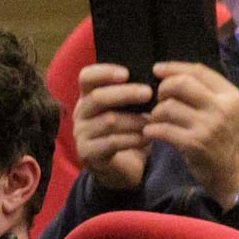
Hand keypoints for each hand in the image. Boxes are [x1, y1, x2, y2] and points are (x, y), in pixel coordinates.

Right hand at [72, 63, 153, 189]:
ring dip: (134, 119)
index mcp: (88, 96)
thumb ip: (134, 92)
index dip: (104, 72)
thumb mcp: (128, 108)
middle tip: (149, 92)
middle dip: (125, 93)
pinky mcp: (88, 154)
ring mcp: (81, 134)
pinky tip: (147, 137)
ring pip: (108, 121)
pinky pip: (111, 142)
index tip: (126, 73)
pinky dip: (133, 139)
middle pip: (97, 97)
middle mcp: (81, 113)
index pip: (86, 77)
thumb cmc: (127, 130)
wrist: (122, 167)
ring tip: (153, 120)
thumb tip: (157, 76)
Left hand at [146, 62, 238, 205]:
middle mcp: (221, 107)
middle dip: (163, 89)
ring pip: (167, 107)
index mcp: (231, 95)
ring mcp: (207, 126)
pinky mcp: (193, 144)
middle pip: (180, 83)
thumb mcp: (234, 113)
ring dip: (155, 113)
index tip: (157, 70)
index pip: (198, 71)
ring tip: (156, 121)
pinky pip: (162, 129)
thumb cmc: (237, 145)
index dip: (173, 68)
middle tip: (158, 100)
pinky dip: (151, 130)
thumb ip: (213, 96)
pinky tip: (151, 133)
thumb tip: (179, 80)